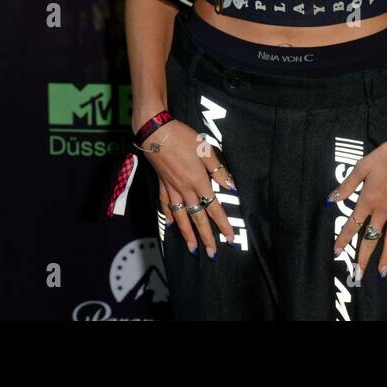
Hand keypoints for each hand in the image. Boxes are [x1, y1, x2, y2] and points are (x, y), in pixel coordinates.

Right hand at [145, 120, 238, 258]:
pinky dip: (169, 216)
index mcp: (199, 181)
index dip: (223, 224)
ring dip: (187, 234)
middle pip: (197, 218)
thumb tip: (231, 186)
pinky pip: (166, 205)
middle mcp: (185, 190)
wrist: (155, 132)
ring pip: (181, 216)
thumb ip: (218, 170)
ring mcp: (172, 189)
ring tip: (193, 248)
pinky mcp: (162, 184)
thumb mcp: (206, 150)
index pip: (214, 208)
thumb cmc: (182, 138)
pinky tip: (172, 225)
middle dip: (206, 237)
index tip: (230, 238)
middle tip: (212, 254)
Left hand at [328, 131, 386, 282]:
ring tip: (381, 273)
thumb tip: (330, 199)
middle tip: (358, 275)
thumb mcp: (362, 168)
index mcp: (368, 200)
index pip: (352, 224)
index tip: (336, 252)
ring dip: (386, 256)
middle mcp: (383, 210)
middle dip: (363, 258)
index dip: (343, 239)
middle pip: (371, 238)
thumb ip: (346, 186)